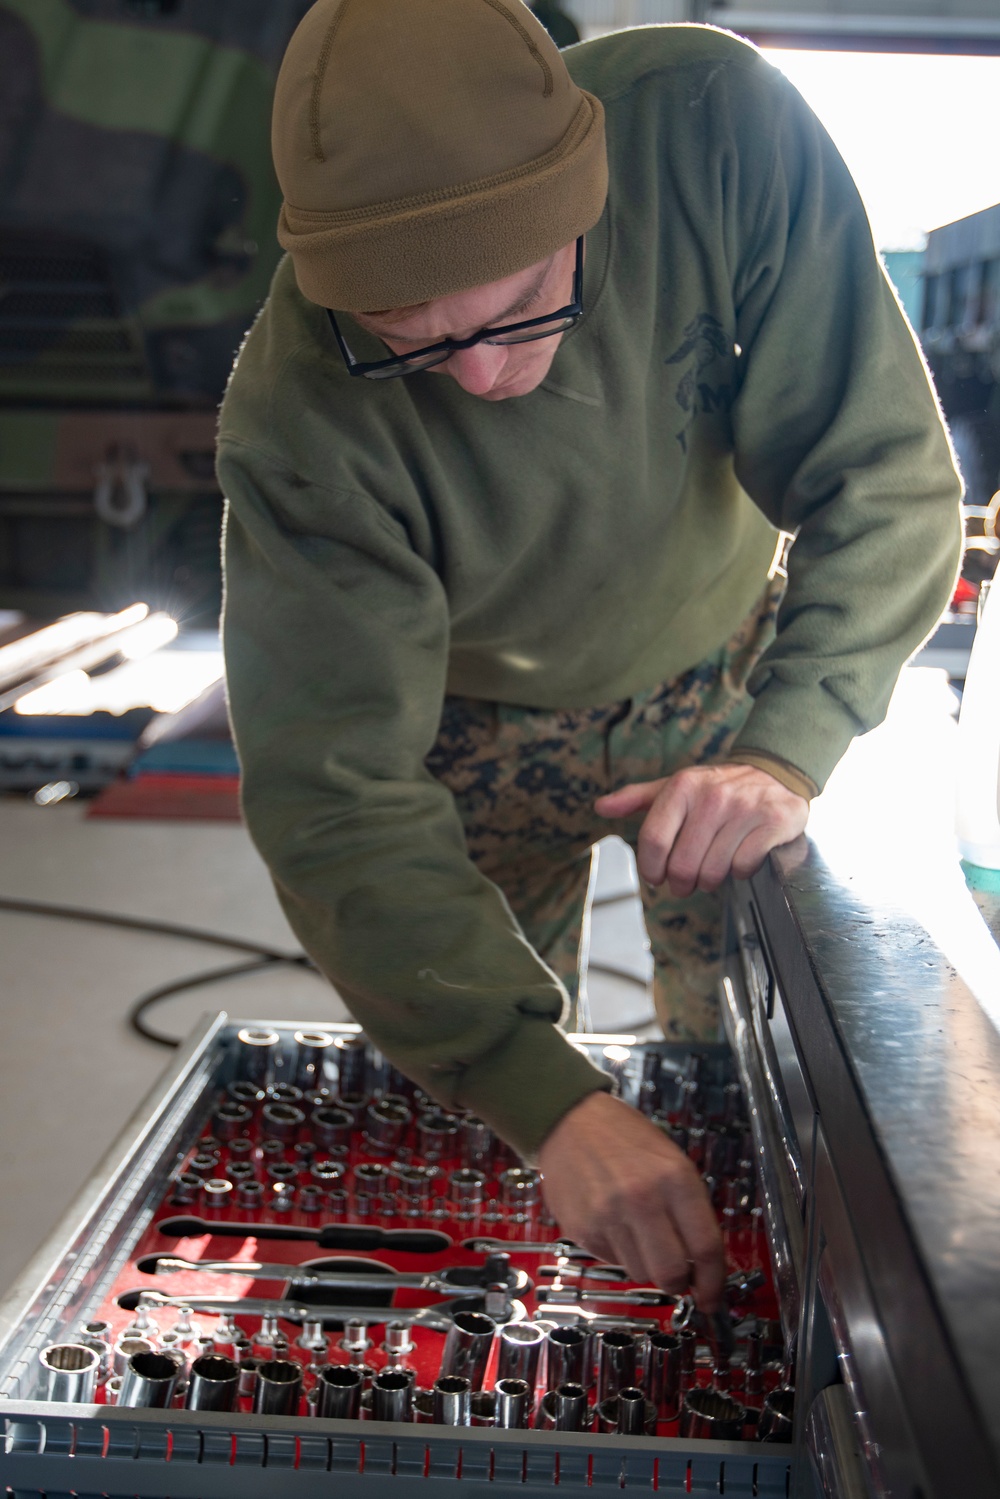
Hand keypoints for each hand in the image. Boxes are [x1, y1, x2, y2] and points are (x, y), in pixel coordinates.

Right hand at [537, 1092, 723, 1310]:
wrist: (569, 1119)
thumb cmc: (624, 1137)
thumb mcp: (671, 1159)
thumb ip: (688, 1207)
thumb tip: (701, 1260)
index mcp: (675, 1178)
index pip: (706, 1247)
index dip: (714, 1282)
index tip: (712, 1297)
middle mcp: (643, 1199)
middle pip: (672, 1274)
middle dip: (679, 1283)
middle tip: (679, 1276)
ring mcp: (609, 1216)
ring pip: (641, 1273)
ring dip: (647, 1264)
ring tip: (638, 1232)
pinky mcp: (582, 1229)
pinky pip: (612, 1261)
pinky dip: (619, 1252)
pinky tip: (613, 1223)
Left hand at [595, 763, 807, 897]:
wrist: (775, 772)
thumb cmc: (717, 787)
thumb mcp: (676, 787)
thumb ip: (637, 798)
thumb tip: (601, 807)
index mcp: (683, 786)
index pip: (653, 841)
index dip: (650, 868)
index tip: (656, 877)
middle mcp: (713, 796)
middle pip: (682, 864)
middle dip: (680, 882)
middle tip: (685, 882)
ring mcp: (744, 809)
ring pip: (712, 871)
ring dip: (709, 881)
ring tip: (711, 872)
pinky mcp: (773, 822)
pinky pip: (743, 867)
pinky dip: (739, 873)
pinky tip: (739, 859)